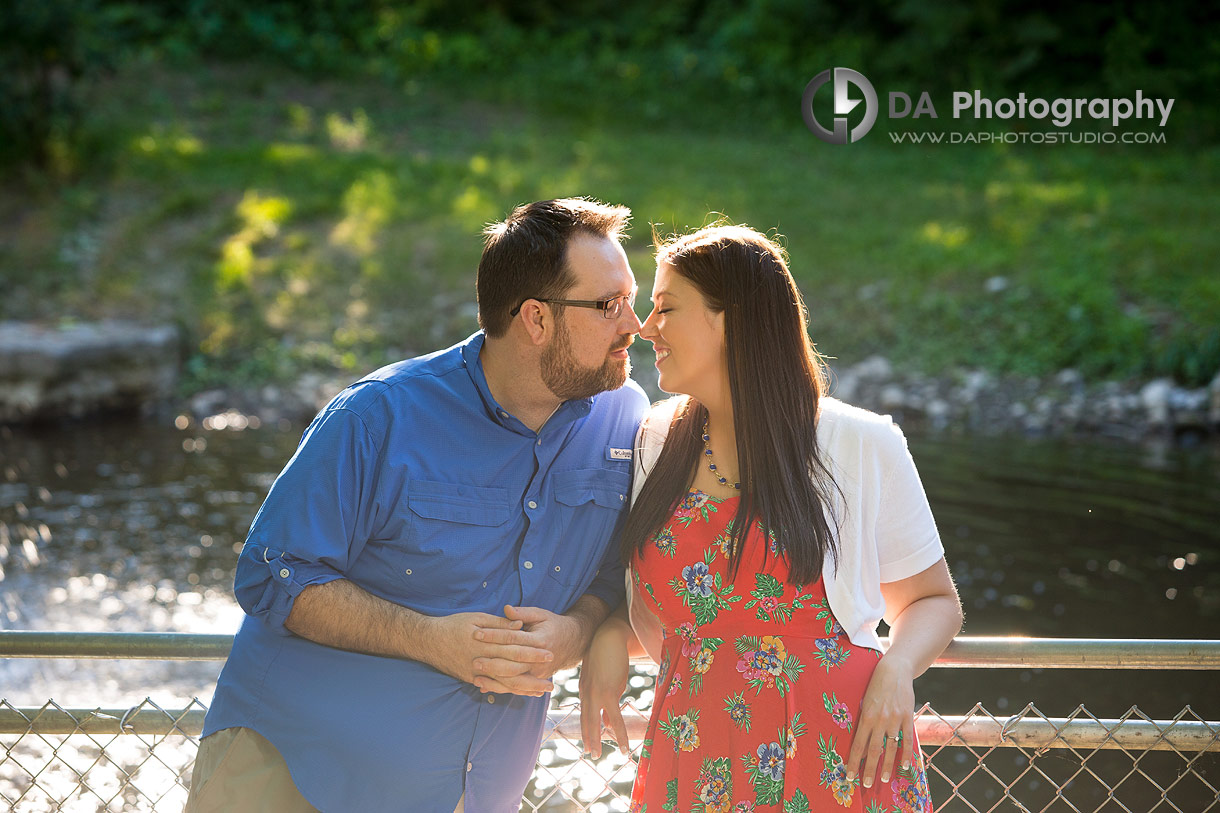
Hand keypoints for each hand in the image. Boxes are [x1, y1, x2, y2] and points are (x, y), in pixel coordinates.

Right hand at [421, 611, 552, 687]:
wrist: (428, 640)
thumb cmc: (453, 625)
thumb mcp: (476, 618)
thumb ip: (499, 623)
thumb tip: (519, 625)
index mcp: (485, 643)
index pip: (514, 648)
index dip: (532, 652)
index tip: (549, 653)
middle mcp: (481, 660)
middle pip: (512, 670)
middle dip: (533, 675)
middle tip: (551, 680)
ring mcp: (475, 673)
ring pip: (504, 683)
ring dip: (524, 688)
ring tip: (541, 691)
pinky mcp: (470, 679)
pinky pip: (492, 688)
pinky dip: (508, 691)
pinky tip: (520, 693)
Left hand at [470, 605, 585, 695]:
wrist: (572, 643)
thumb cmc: (552, 625)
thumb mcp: (541, 614)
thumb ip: (523, 613)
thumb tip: (506, 609)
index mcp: (539, 640)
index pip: (512, 638)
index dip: (494, 635)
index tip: (477, 634)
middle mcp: (539, 659)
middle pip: (512, 663)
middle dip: (492, 662)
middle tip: (474, 661)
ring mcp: (538, 672)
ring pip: (513, 680)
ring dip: (494, 680)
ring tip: (476, 678)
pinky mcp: (535, 680)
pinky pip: (516, 687)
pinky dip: (500, 689)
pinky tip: (485, 687)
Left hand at [578, 618, 631, 757]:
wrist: (608, 637)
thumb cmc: (607, 655)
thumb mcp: (605, 677)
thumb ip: (606, 699)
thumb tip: (609, 723)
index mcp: (585, 689)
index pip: (586, 714)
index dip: (587, 729)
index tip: (588, 743)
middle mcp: (587, 693)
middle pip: (586, 721)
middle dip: (588, 739)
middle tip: (591, 754)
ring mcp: (597, 693)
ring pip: (596, 722)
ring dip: (598, 740)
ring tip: (598, 755)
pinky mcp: (609, 692)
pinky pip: (616, 717)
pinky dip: (619, 732)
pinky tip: (622, 744)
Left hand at [845, 653, 915, 790]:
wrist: (894, 670)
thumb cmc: (875, 686)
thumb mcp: (865, 702)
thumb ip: (864, 721)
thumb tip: (860, 743)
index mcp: (866, 716)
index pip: (858, 745)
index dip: (854, 762)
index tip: (849, 775)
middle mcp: (880, 720)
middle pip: (873, 750)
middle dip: (868, 769)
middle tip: (866, 784)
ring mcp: (895, 719)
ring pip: (890, 748)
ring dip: (886, 765)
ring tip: (882, 778)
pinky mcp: (907, 717)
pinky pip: (907, 739)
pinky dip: (906, 754)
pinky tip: (904, 766)